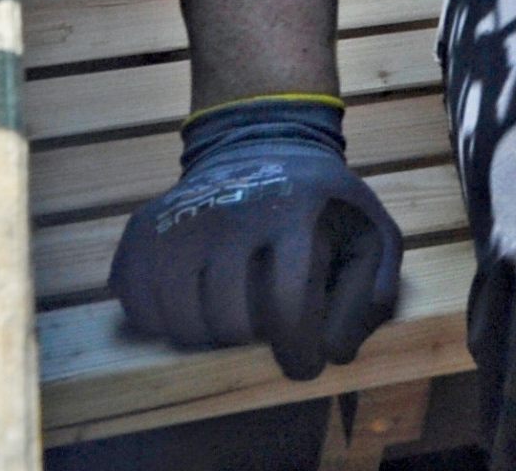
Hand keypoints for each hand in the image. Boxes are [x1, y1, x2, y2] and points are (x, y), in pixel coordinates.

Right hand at [111, 97, 403, 381]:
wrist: (262, 149)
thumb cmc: (322, 206)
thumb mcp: (370, 231)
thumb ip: (375, 290)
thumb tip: (338, 352)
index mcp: (294, 211)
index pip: (287, 304)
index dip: (297, 350)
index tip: (304, 367)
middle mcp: (231, 214)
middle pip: (228, 323)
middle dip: (252, 342)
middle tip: (262, 331)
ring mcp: (181, 221)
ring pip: (180, 324)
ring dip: (207, 337)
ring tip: (231, 319)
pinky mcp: (142, 232)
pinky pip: (140, 310)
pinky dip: (163, 323)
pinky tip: (193, 304)